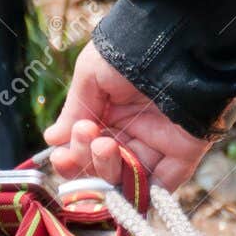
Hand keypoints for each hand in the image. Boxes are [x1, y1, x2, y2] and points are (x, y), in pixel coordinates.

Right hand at [43, 44, 210, 189]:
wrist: (177, 40)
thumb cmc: (131, 49)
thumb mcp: (92, 73)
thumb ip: (75, 109)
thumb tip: (52, 139)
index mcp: (111, 110)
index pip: (86, 147)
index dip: (71, 155)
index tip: (60, 152)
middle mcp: (134, 129)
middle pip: (103, 166)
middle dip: (86, 160)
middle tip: (87, 136)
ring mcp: (159, 143)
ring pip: (126, 179)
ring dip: (107, 170)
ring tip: (104, 144)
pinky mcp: (184, 153)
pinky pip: (162, 186)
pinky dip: (141, 195)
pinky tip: (121, 188)